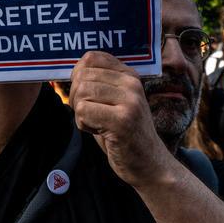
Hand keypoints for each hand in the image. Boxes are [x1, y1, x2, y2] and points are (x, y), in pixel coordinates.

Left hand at [69, 51, 172, 188]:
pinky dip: (82, 124)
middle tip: (89, 115)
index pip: (91, 58)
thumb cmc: (124, 134)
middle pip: (82, 76)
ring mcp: (129, 101)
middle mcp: (132, 84)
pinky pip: (82, 111)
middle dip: (75, 97)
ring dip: (80, 112)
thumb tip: (74, 70)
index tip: (87, 96)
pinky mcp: (122, 120)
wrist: (150, 164)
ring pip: (81, 92)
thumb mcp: (115, 101)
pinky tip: (99, 132)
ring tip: (96, 124)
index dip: (78, 76)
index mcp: (130, 75)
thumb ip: (99, 83)